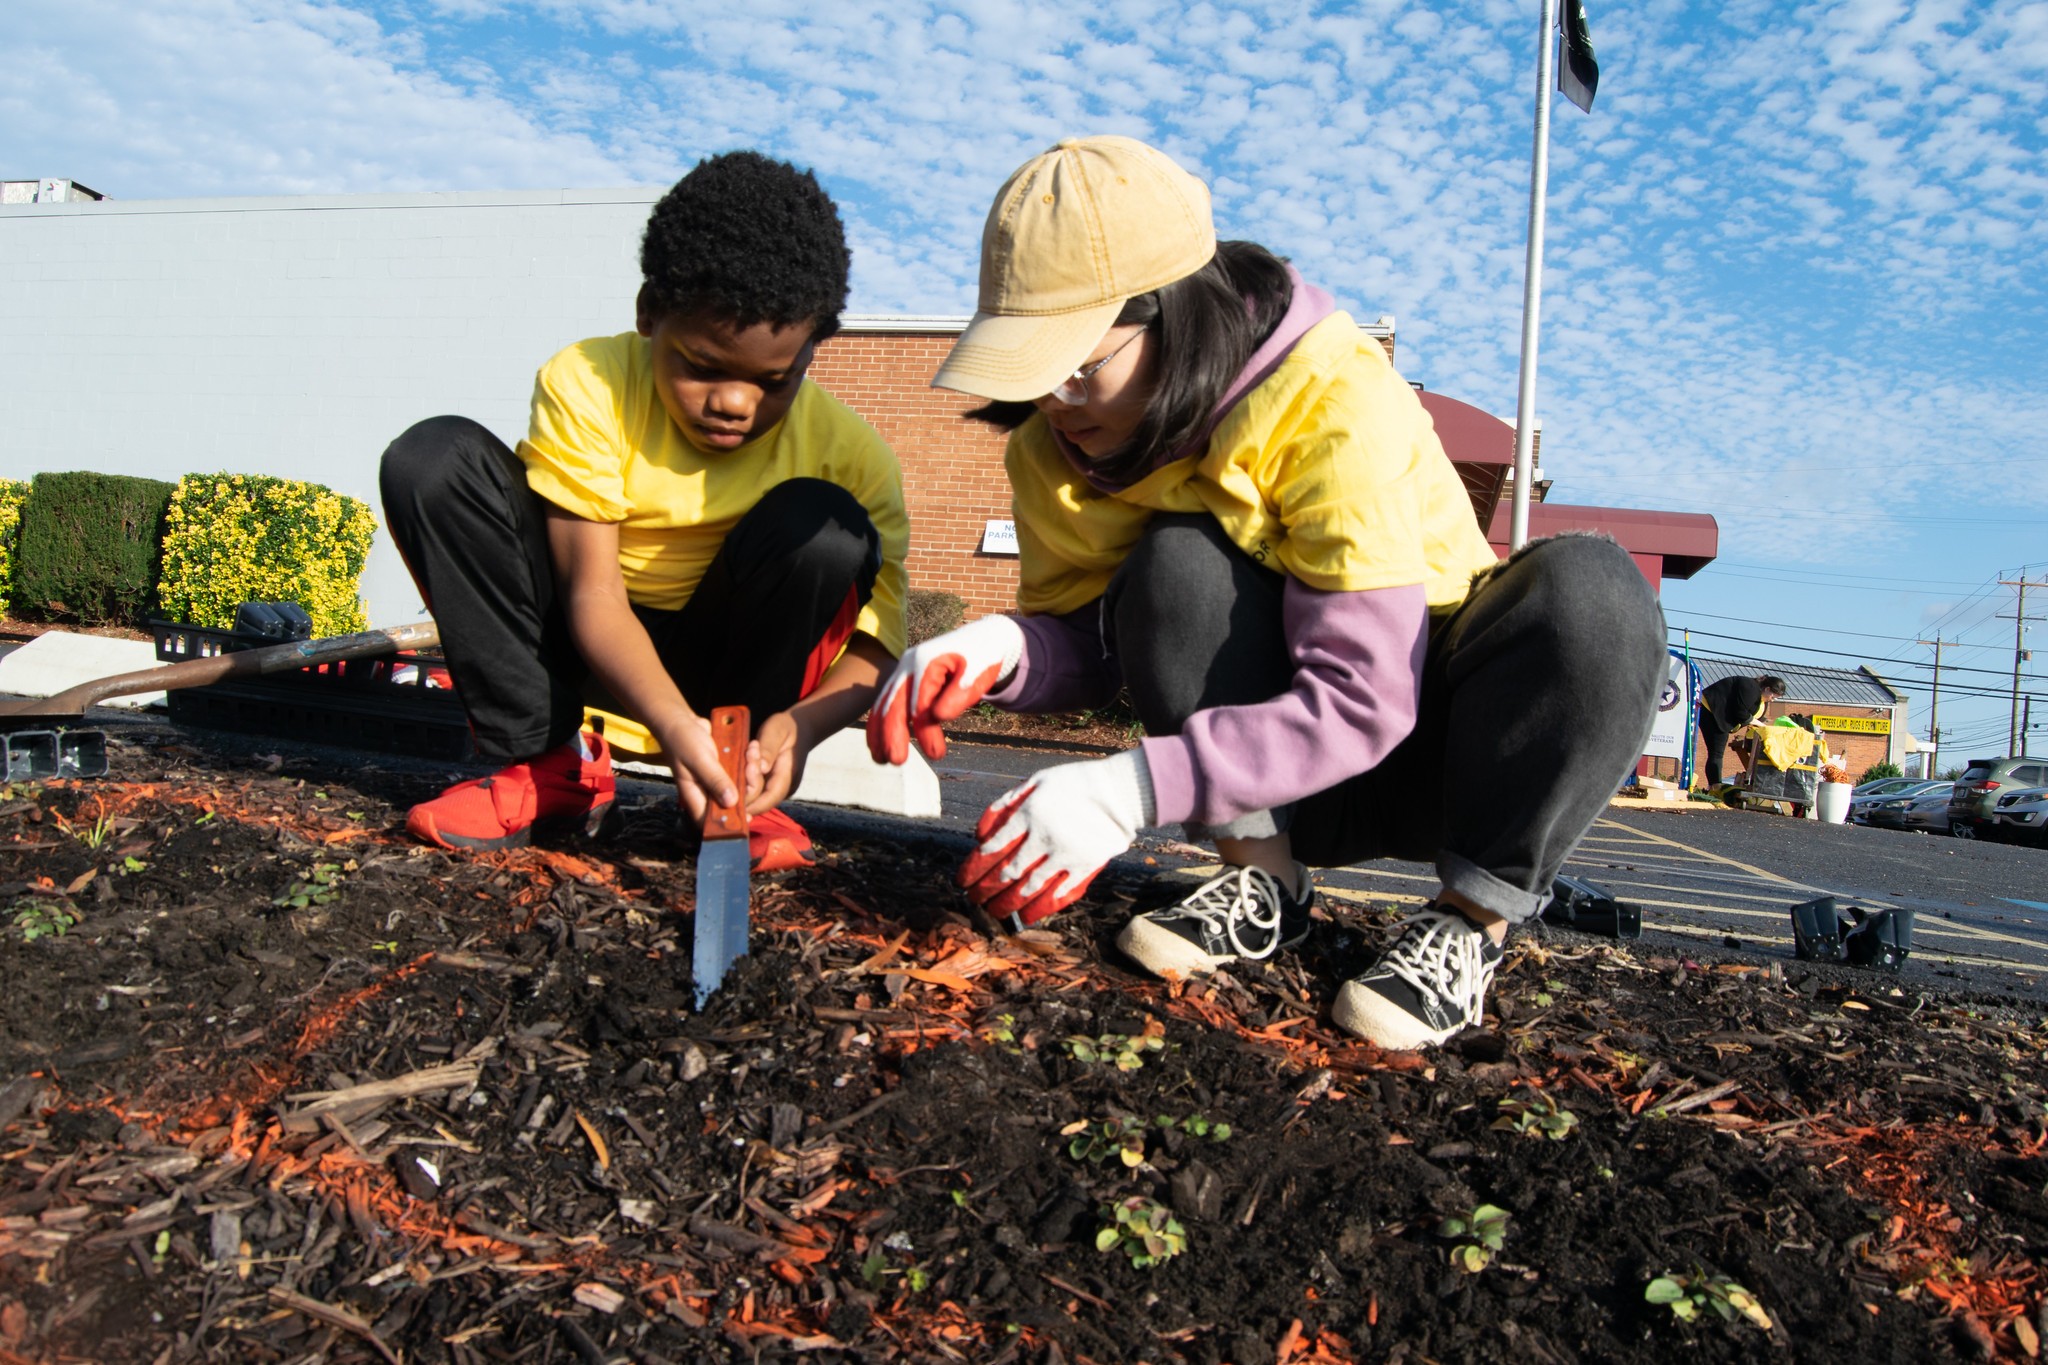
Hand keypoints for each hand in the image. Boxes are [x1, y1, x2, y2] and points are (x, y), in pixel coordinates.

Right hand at [655, 709, 740, 826]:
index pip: (709, 820)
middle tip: (751, 766)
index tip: (746, 817)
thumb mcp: (699, 759)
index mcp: (695, 795)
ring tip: (752, 752)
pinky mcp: (725, 768)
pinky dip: (748, 762)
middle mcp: (707, 791)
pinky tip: (751, 749)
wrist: (681, 720)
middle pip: (732, 803)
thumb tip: (731, 802)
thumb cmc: (683, 739)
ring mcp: (717, 780)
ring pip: (740, 787)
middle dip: (747, 787)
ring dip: (750, 771)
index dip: (727, 824)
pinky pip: (741, 772)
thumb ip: (714, 780)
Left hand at [744, 711, 808, 815]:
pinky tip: (737, 771)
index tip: (732, 790)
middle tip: (735, 768)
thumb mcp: (777, 730)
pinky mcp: (770, 785)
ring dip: (742, 787)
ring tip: (739, 764)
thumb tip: (761, 768)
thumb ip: (768, 748)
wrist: (800, 728)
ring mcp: (777, 787)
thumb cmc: (786, 727)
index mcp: (788, 775)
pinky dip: (743, 784)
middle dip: (743, 790)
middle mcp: (784, 787)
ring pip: (756, 798)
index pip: (770, 797)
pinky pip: (755, 791)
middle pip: (760, 801)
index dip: (751, 802)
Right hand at [868, 615, 1025, 763]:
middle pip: (893, 703)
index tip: (937, 754)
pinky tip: (879, 746)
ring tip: (882, 760)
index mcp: (926, 661)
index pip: (921, 703)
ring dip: (879, 732)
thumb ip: (959, 695)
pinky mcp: (902, 681)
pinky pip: (885, 704)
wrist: (979, 640)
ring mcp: (902, 672)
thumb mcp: (978, 674)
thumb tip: (939, 717)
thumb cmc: (981, 659)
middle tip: (897, 761)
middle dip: (892, 734)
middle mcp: (908, 665)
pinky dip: (880, 724)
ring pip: (883, 704)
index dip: (926, 731)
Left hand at [958, 750, 1154, 927]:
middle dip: (985, 889)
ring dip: (1008, 903)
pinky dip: (1041, 907)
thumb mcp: (1038, 780)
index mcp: (1028, 814)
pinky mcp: (1084, 867)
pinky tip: (1026, 915)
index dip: (974, 866)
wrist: (1120, 791)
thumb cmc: (1077, 782)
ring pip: (1029, 888)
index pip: (993, 847)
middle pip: (1007, 871)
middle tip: (973, 900)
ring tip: (995, 912)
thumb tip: (982, 830)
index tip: (964, 879)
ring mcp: (1064, 855)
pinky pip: (1059, 893)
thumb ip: (1008, 802)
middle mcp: (1043, 838)